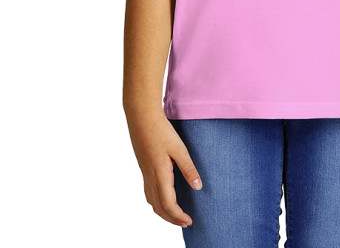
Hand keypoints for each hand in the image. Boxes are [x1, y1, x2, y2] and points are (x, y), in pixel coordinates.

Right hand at [125, 108, 202, 227]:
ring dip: (163, 212)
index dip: (178, 216)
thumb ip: (188, 168)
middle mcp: (150, 177)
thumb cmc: (161, 131)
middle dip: (171, 219)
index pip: (168, 204)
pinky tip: (164, 197)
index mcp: (160, 175)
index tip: (189, 221)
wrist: (141, 117)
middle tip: (185, 222)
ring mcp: (145, 173)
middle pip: (159, 208)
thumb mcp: (179, 149)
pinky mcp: (144, 167)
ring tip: (176, 214)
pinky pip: (149, 193)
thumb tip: (198, 187)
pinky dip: (157, 202)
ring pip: (152, 201)